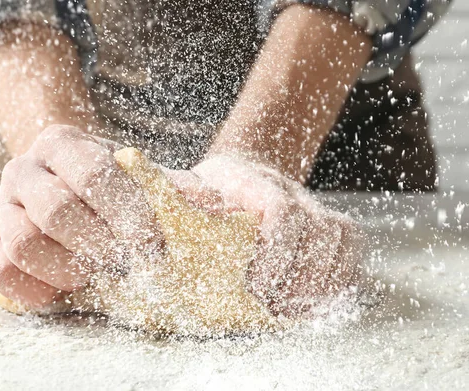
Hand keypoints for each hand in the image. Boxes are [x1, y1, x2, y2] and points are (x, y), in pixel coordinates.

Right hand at [0, 125, 162, 308]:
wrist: (66, 192)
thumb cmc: (110, 188)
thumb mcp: (143, 180)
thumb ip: (175, 188)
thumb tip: (213, 205)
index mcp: (63, 143)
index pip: (94, 174)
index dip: (126, 212)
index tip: (153, 244)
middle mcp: (23, 169)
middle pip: (57, 211)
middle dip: (100, 245)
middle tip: (128, 264)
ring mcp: (0, 207)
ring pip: (24, 243)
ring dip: (69, 268)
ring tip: (96, 272)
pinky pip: (3, 273)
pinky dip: (38, 287)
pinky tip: (67, 285)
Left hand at [192, 155, 363, 314]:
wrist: (237, 176)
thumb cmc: (202, 191)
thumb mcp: (179, 186)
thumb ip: (170, 194)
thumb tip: (176, 206)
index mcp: (253, 181)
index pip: (282, 211)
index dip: (276, 253)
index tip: (257, 288)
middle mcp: (290, 190)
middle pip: (318, 229)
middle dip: (300, 278)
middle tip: (274, 310)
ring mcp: (313, 206)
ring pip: (341, 237)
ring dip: (322, 282)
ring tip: (293, 311)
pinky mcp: (326, 224)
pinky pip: (352, 248)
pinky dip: (341, 278)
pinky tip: (315, 305)